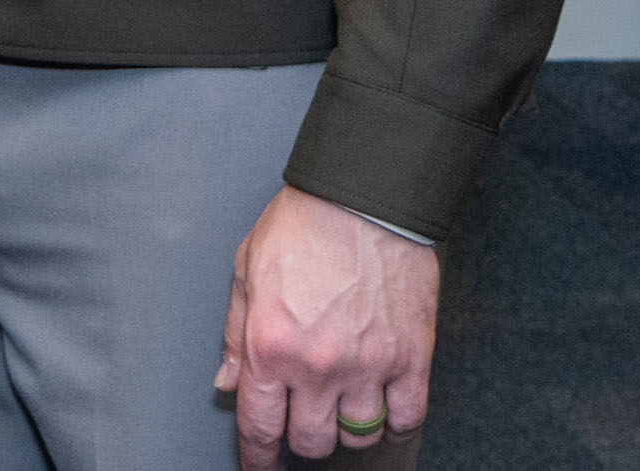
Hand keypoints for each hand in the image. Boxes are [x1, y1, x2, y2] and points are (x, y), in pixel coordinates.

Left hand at [215, 185, 435, 463]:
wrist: (364, 196)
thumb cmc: (304, 224)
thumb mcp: (247, 270)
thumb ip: (235, 332)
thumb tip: (227, 381)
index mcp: (270, 346)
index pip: (259, 426)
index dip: (258, 456)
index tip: (260, 463)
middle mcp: (317, 366)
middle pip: (310, 441)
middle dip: (301, 437)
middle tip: (303, 418)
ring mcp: (368, 366)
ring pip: (357, 437)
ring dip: (346, 429)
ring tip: (342, 405)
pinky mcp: (412, 358)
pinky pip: (406, 419)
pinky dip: (394, 424)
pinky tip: (383, 410)